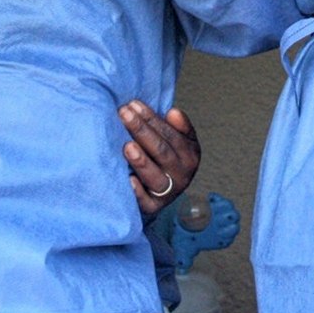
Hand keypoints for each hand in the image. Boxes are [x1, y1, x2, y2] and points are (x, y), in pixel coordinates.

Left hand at [120, 99, 198, 214]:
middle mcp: (182, 175)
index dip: (152, 119)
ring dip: (141, 161)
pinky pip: (146, 201)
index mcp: (190, 155)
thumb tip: (173, 113)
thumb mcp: (179, 141)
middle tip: (124, 114)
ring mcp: (168, 193)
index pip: (170, 134)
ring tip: (127, 146)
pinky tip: (128, 180)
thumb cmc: (165, 159)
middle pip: (161, 151)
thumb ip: (178, 127)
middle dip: (141, 130)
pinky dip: (137, 192)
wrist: (161, 193)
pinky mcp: (153, 207)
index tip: (134, 105)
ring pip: (155, 176)